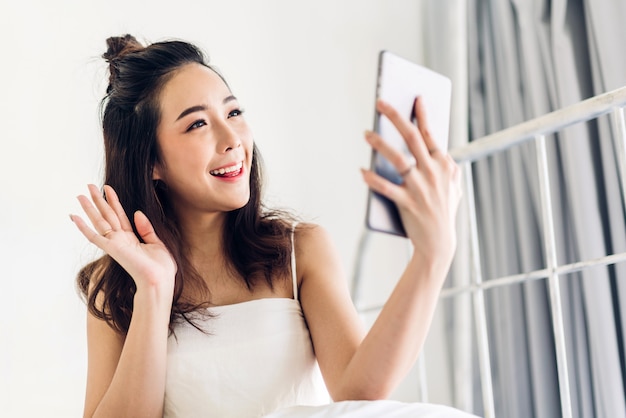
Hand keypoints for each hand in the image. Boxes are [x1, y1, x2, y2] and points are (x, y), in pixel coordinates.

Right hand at [70, 184, 176, 293]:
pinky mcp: (111, 248)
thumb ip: (146, 228)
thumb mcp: (158, 243)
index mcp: (132, 238)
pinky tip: (74, 217)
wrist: (159, 280)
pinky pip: (94, 236)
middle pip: (107, 215)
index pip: (120, 215)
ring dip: (90, 208)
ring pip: (99, 221)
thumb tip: (137, 212)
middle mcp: (121, 240)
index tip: (108, 188)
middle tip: (89, 186)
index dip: (113, 201)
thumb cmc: (161, 267)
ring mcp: (115, 244)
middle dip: (98, 200)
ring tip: (80, 195)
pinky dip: (83, 227)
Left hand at [361, 97, 461, 269]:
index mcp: (445, 165)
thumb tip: (429, 142)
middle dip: (395, 117)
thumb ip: (445, 165)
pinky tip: (362, 171)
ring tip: (366, 133)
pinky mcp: (408, 203)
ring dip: (379, 143)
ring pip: (397, 159)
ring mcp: (421, 188)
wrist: (439, 243)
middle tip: (381, 102)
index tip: (415, 98)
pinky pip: (386, 188)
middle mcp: (433, 173)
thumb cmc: (443, 210)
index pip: (431, 134)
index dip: (422, 114)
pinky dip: (372, 179)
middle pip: (411, 138)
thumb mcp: (452, 186)